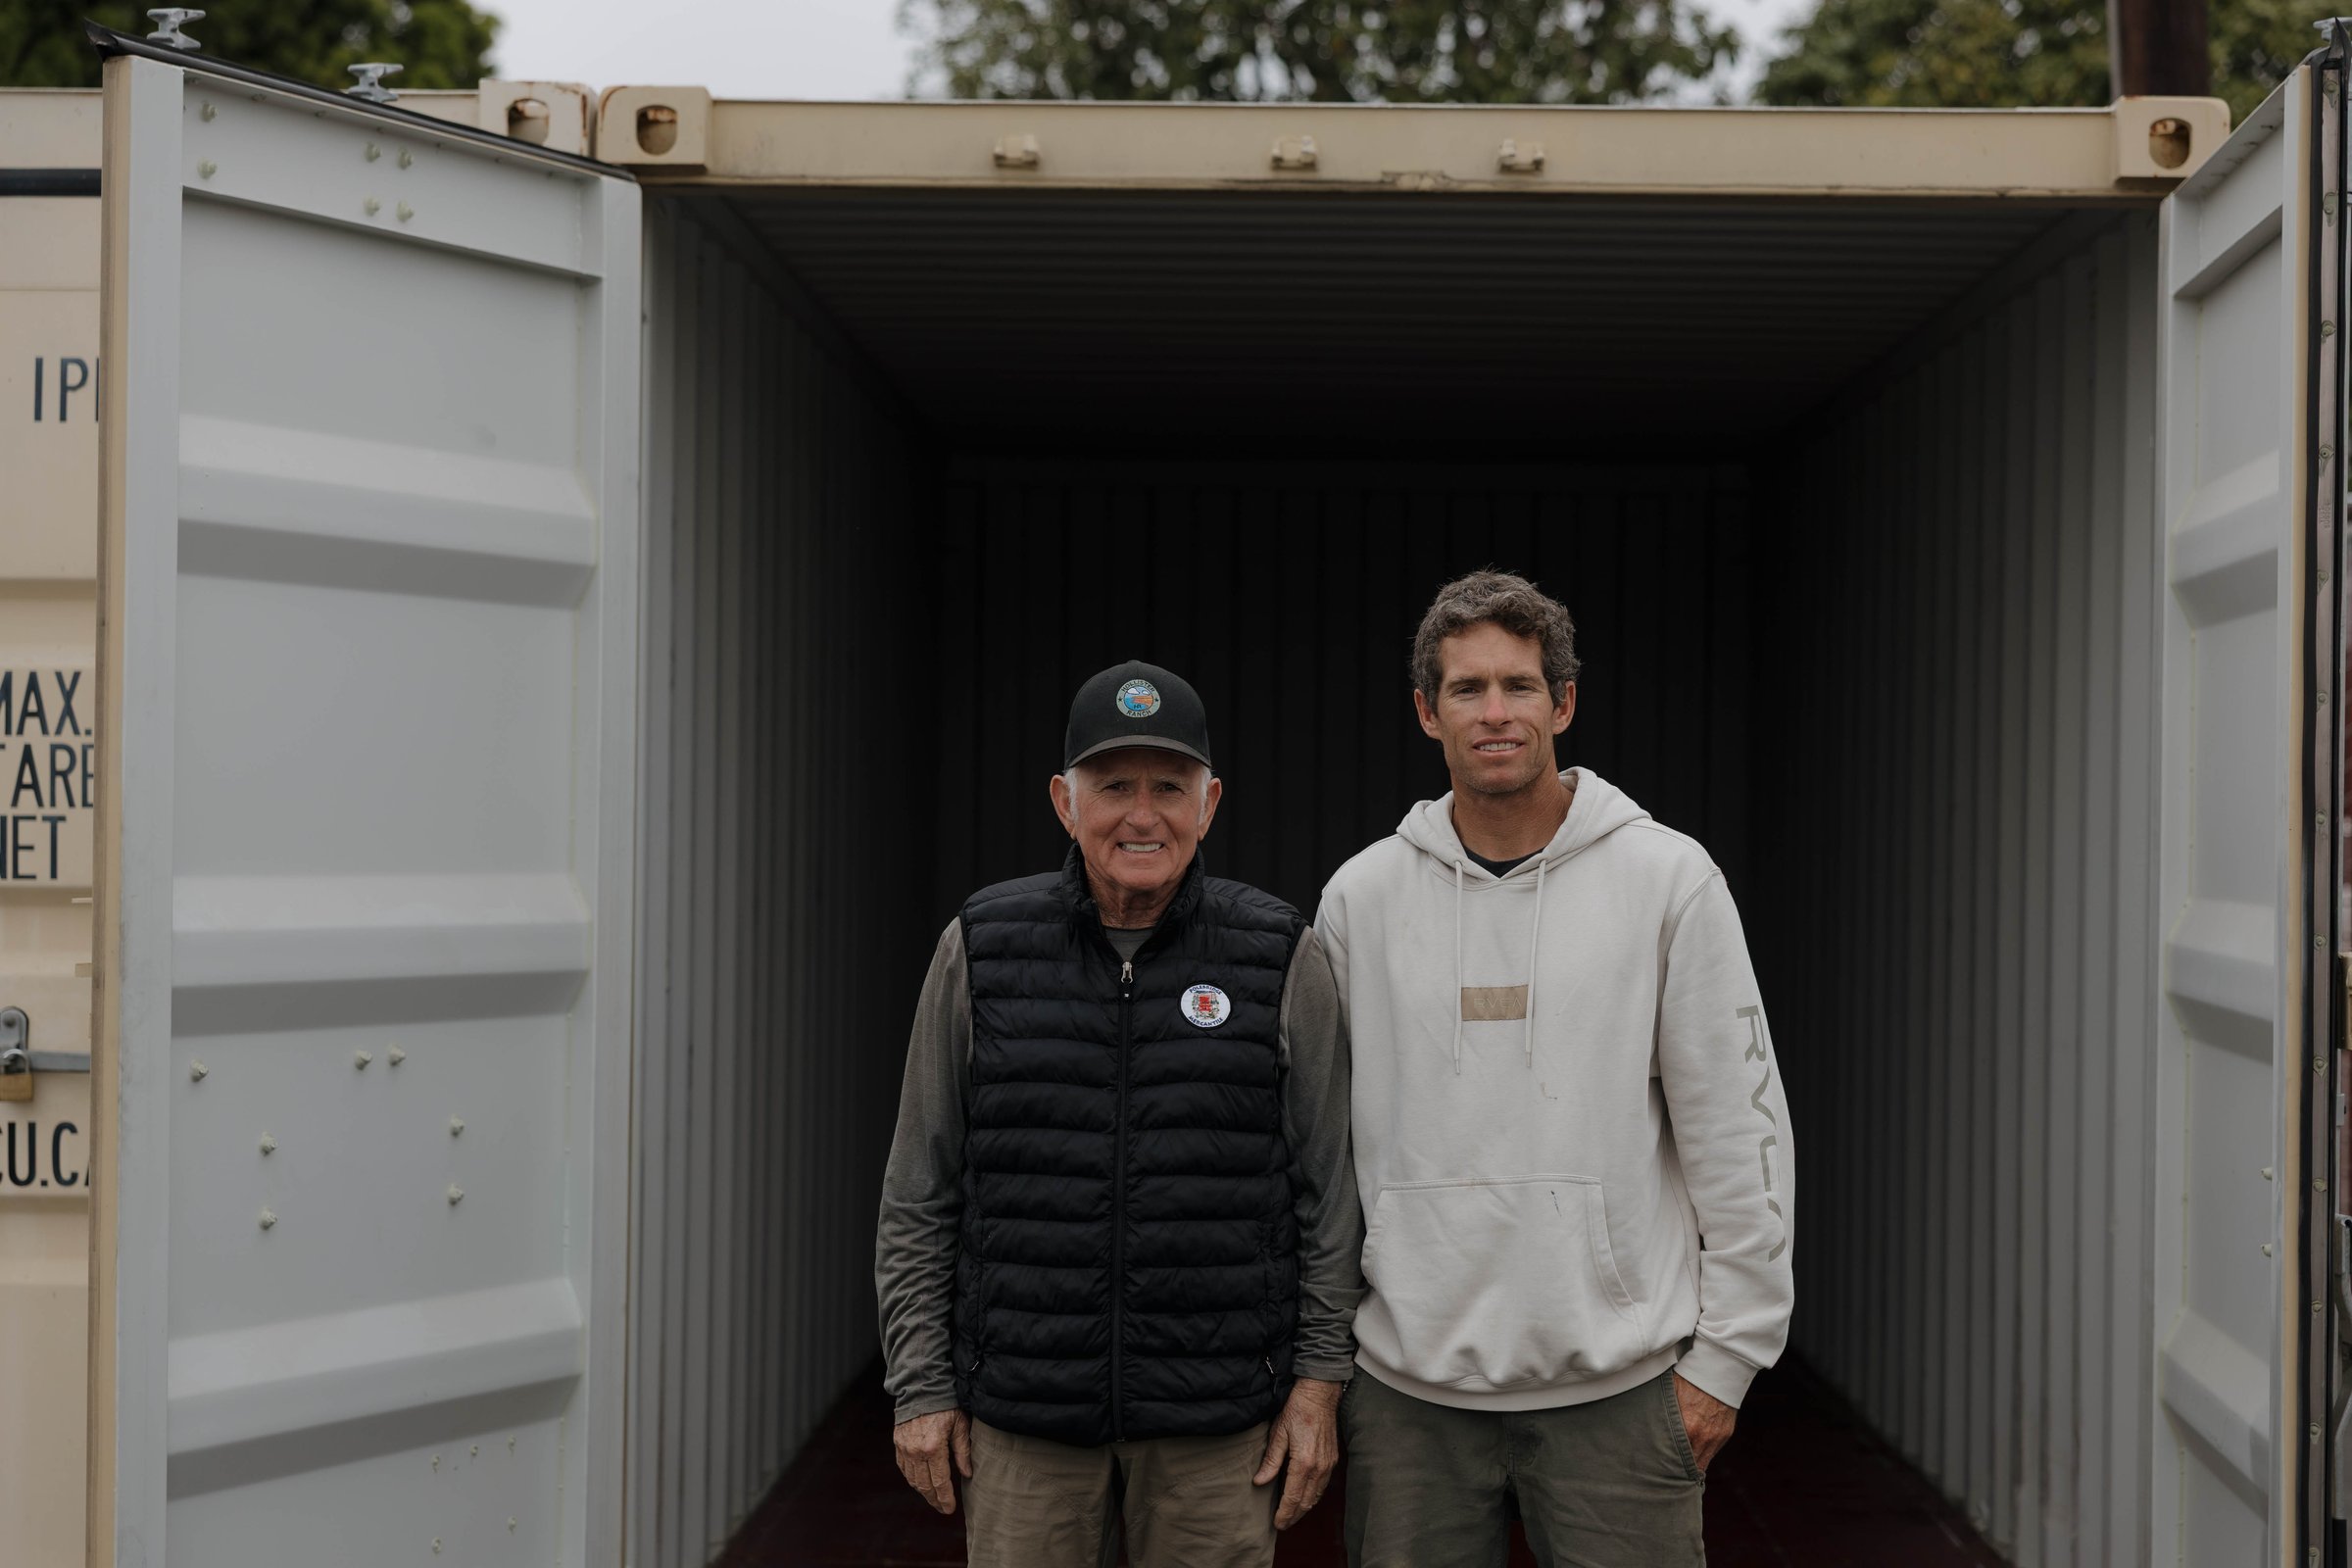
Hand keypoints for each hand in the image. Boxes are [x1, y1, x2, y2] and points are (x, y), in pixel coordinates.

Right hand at [893, 1408, 972, 1514]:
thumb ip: (963, 1452)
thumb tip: (967, 1474)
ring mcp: (905, 1449)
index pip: (940, 1482)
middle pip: (925, 1485)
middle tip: (942, 1508)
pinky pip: (904, 1469)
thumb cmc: (945, 1404)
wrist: (921, 1387)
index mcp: (934, 1448)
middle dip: (934, 1500)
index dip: (945, 1499)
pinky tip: (921, 1482)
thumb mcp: (960, 1425)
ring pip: (913, 1480)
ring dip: (923, 1492)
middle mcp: (916, 1452)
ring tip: (934, 1498)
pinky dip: (912, 1478)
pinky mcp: (898, 1444)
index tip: (950, 1509)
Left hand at [1253, 1377, 1344, 1528]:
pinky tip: (1304, 1497)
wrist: (1320, 1395)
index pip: (1293, 1498)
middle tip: (1282, 1524)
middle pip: (1306, 1502)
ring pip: (1316, 1496)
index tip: (1277, 1524)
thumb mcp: (1278, 1433)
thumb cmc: (1297, 1410)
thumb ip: (1271, 1461)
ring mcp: (1328, 1465)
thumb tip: (1259, 1482)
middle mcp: (1319, 1468)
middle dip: (1294, 1516)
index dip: (1284, 1514)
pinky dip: (1313, 1496)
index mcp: (1304, 1463)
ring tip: (1291, 1515)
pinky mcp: (1333, 1460)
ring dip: (1304, 1508)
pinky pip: (1323, 1486)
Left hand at [1671, 1373, 1735, 1473]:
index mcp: (1687, 1428)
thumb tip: (1645, 1426)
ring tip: (1681, 1470)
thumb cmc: (1688, 1379)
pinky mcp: (1725, 1433)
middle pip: (1691, 1466)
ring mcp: (1716, 1436)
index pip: (1677, 1460)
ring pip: (1703, 1462)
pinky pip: (1712, 1451)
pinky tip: (1694, 1454)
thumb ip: (1662, 1416)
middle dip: (1680, 1471)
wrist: (1717, 1370)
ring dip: (1693, 1465)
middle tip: (1669, 1475)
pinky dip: (1703, 1454)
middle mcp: (1703, 1436)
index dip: (1669, 1467)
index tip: (1661, 1472)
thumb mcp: (1669, 1396)